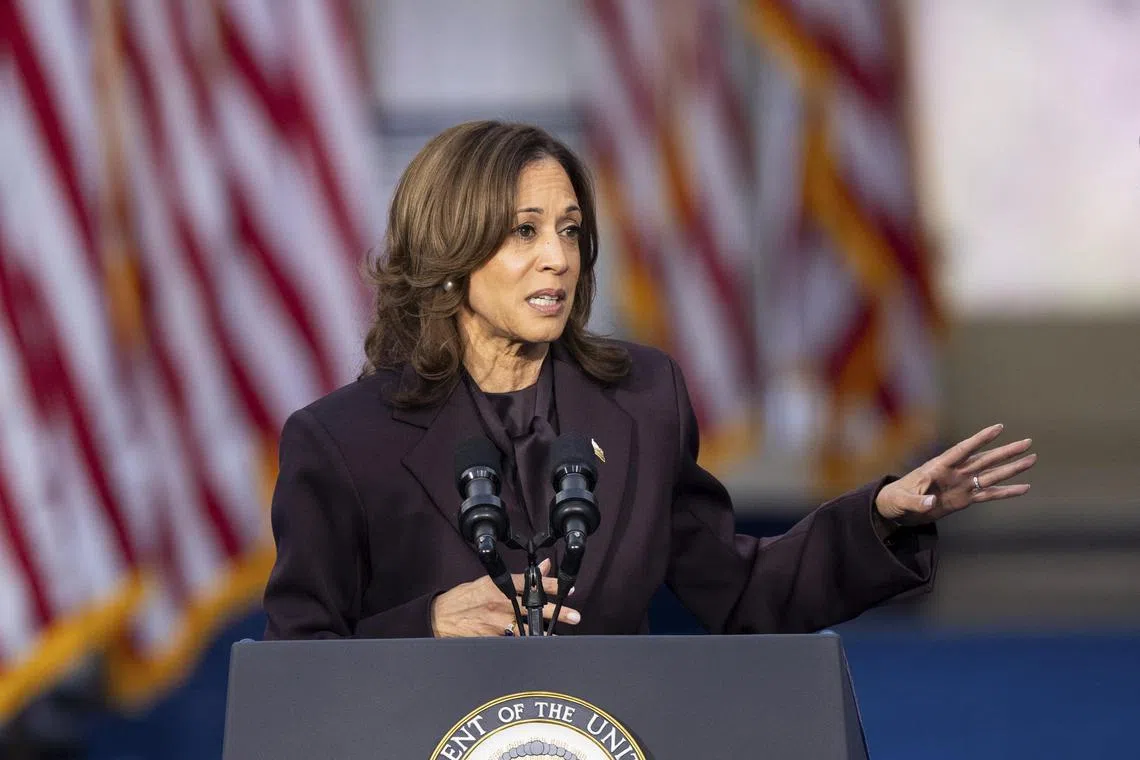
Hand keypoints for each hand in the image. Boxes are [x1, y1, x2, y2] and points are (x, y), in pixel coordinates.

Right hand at [429, 558, 580, 636]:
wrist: (439, 618)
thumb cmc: (463, 599)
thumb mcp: (488, 582)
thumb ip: (517, 579)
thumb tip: (543, 567)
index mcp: (498, 585)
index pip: (530, 584)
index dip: (551, 586)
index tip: (568, 589)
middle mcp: (499, 603)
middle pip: (534, 607)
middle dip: (557, 612)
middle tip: (574, 616)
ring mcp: (496, 622)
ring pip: (527, 627)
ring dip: (544, 631)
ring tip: (560, 636)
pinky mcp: (491, 638)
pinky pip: (513, 642)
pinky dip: (525, 643)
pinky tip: (536, 647)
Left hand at [875, 423, 1036, 525]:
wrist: (898, 509)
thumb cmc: (897, 498)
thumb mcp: (903, 500)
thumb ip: (917, 500)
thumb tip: (931, 502)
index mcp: (939, 466)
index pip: (963, 449)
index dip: (980, 439)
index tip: (999, 428)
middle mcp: (955, 473)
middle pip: (985, 459)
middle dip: (1006, 451)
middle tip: (1028, 442)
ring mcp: (962, 485)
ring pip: (991, 475)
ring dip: (1012, 468)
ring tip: (1031, 459)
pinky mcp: (964, 499)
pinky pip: (989, 495)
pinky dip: (1006, 492)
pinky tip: (1024, 488)